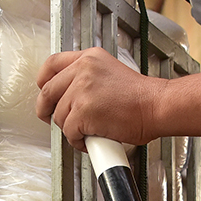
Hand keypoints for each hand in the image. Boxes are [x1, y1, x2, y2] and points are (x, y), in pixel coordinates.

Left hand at [35, 48, 165, 150]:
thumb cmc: (141, 98)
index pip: (52, 64)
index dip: (43, 81)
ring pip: (59, 116)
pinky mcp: (83, 112)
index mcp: (89, 58)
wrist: (156, 106)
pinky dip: (78, 141)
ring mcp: (82, 90)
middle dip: (47, 110)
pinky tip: (91, 140)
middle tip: (54, 119)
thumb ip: (88, 79)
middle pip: (48, 92)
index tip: (44, 92)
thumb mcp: (110, 73)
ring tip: (87, 131)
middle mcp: (83, 70)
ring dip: (70, 129)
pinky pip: (69, 133)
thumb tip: (70, 96)